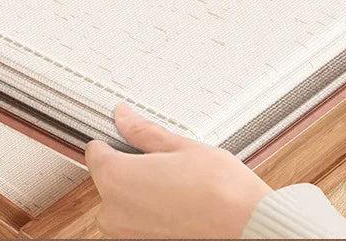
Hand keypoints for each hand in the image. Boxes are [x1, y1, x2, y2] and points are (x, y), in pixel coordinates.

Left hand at [85, 105, 269, 238]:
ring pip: (124, 207)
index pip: (95, 153)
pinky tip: (179, 209)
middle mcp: (114, 214)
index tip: (127, 141)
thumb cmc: (221, 191)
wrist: (250, 232)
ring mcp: (129, 237)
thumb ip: (143, 133)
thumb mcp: (181, 147)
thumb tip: (123, 117)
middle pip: (109, 182)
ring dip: (141, 197)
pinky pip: (139, 227)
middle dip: (130, 171)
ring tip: (177, 188)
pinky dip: (152, 218)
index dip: (113, 143)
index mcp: (116, 179)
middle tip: (164, 166)